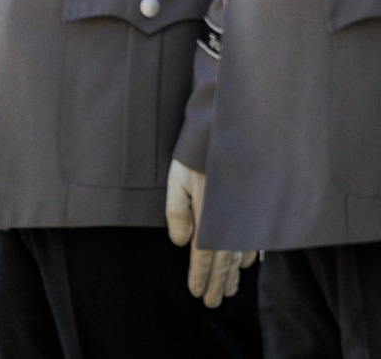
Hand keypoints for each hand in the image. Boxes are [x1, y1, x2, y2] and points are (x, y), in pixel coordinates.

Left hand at [165, 160, 254, 306]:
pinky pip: (255, 239)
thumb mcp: (178, 177)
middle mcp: (232, 218)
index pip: (205, 254)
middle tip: (213, 303)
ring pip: (241, 253)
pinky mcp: (255, 208)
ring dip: (233, 274)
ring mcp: (246, 214)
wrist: (229, 130)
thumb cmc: (197, 153)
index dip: (201, 275)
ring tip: (228, 290)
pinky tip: (247, 266)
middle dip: (218, 283)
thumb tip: (179, 243)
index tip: (197, 293)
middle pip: (225, 260)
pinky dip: (250, 255)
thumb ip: (176, 211)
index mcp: (209, 212)